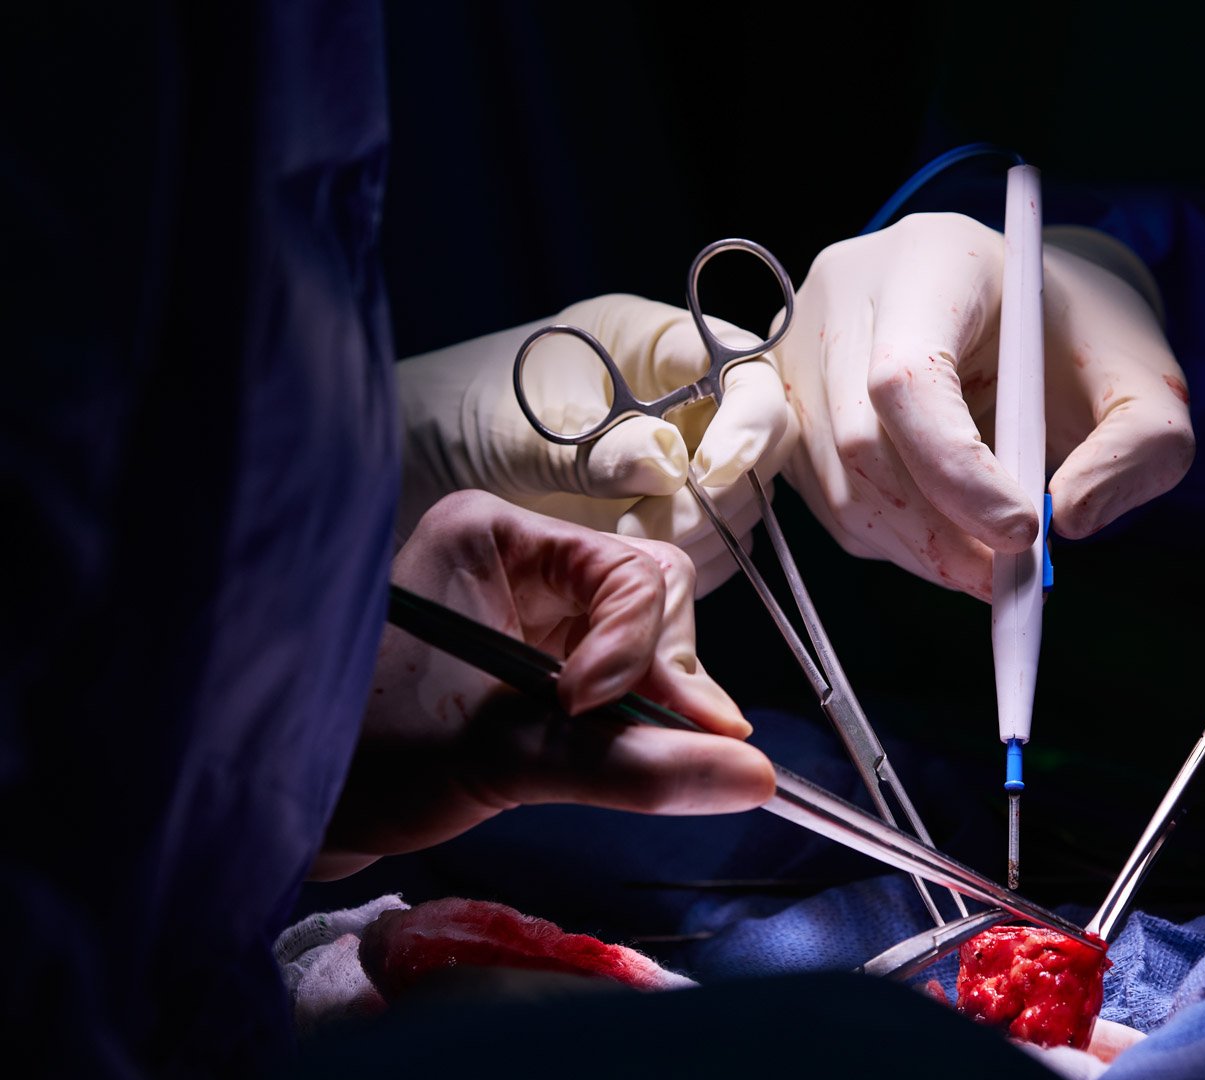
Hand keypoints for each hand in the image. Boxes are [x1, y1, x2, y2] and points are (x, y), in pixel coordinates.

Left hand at [315, 491, 774, 878]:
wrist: (290, 813)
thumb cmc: (369, 763)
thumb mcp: (506, 761)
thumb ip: (635, 767)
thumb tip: (756, 776)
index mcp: (495, 536)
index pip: (629, 572)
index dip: (640, 649)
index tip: (594, 713)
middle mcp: (519, 560)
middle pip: (650, 599)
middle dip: (656, 672)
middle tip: (642, 746)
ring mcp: (529, 611)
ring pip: (645, 641)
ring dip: (647, 704)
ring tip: (607, 757)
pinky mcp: (535, 663)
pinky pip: (621, 681)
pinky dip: (628, 723)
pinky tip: (605, 757)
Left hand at [395, 294, 793, 595]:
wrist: (411, 470)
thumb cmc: (453, 417)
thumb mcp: (514, 428)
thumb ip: (592, 448)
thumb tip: (671, 463)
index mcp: (654, 346)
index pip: (748, 370)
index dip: (750, 421)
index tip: (711, 474)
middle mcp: (683, 401)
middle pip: (761, 446)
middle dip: (717, 498)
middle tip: (649, 530)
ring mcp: (682, 465)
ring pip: (741, 508)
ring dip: (697, 542)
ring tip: (619, 550)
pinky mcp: (669, 523)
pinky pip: (711, 553)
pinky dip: (681, 573)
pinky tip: (628, 574)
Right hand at [773, 213, 1193, 598]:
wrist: (1029, 321)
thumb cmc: (1082, 345)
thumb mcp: (1146, 383)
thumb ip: (1139, 450)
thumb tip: (1069, 521)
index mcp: (930, 260)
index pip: (905, 378)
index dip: (956, 473)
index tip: (1025, 532)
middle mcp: (847, 294)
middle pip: (862, 444)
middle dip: (938, 532)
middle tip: (1007, 579)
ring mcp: (805, 347)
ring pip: (838, 484)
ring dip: (916, 547)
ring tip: (986, 561)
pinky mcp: (792, 402)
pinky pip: (825, 499)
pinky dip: (890, 538)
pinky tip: (945, 531)